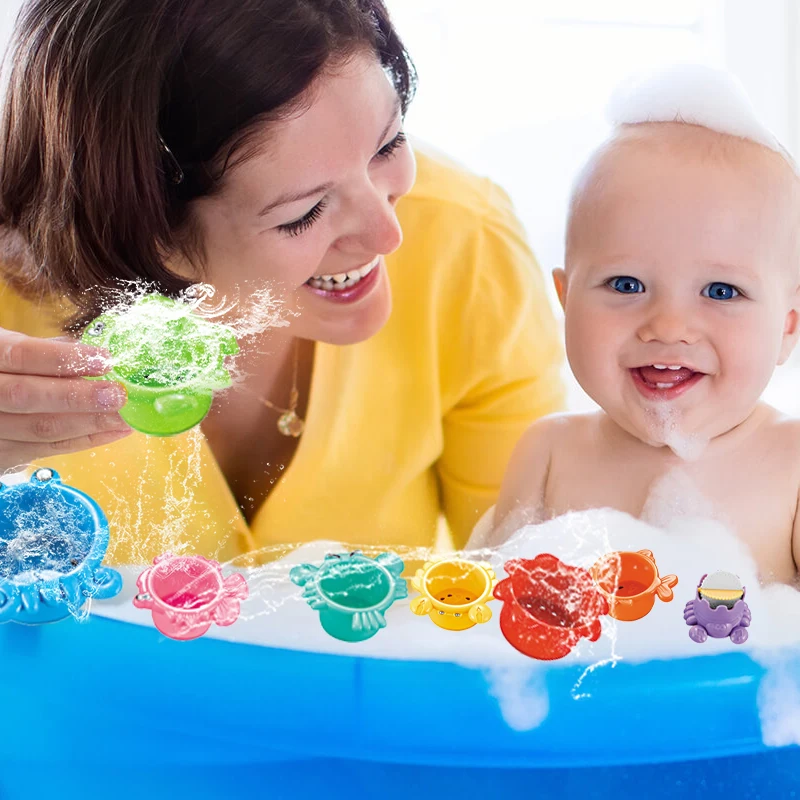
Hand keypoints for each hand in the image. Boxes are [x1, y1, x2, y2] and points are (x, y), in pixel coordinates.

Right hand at [0, 328, 130, 471]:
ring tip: (127, 416)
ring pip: (41, 429)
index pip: (21, 356)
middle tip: (118, 394)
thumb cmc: (0, 369)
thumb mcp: (7, 347)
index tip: (103, 360)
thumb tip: (90, 352)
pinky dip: (86, 440)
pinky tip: (114, 432)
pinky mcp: (2, 455)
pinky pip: (48, 450)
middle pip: (29, 397)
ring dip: (91, 423)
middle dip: (80, 397)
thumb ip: (43, 348)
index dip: (62, 358)